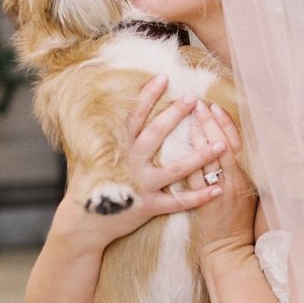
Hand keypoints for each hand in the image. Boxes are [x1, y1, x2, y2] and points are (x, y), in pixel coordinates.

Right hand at [58, 74, 228, 247]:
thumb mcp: (89, 157)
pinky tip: (217, 189)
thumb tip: (106, 112)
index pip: (135, 116)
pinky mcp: (149, 206)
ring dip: (200, 156)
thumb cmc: (87, 188)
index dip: (149, 96)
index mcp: (117, 148)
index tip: (164, 78)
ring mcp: (142, 185)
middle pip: (157, 134)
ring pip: (176, 169)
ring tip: (220, 145)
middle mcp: (131, 163)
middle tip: (195, 98)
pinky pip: (178, 202)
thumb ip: (104, 138)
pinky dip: (199, 197)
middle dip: (176, 114)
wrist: (83, 224)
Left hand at [186, 100, 255, 258]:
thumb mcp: (241, 192)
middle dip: (211, 122)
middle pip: (223, 145)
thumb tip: (222, 143)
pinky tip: (179, 146)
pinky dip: (189, 160)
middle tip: (198, 103)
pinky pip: (196, 178)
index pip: (236, 143)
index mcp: (244, 176)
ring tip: (187, 116)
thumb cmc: (234, 220)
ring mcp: (220, 193)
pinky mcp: (205, 205)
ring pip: (210, 159)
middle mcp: (234, 182)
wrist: (228, 250)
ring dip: (199, 135)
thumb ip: (234, 169)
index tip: (215, 106)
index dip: (226, 123)